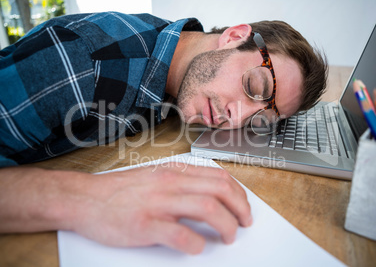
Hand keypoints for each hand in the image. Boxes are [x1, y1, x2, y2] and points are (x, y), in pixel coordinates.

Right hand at [73, 163, 252, 253]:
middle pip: (219, 190)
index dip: (238, 193)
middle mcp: (170, 184)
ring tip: (229, 237)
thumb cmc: (120, 190)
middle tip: (245, 223)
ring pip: (207, 208)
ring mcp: (158, 203)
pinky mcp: (145, 225)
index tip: (243, 207)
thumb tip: (209, 197)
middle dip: (240, 208)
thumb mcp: (155, 177)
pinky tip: (198, 247)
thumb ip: (182, 183)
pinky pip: (179, 233)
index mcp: (174, 172)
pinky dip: (195, 243)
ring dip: (226, 225)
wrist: (86, 198)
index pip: (218, 177)